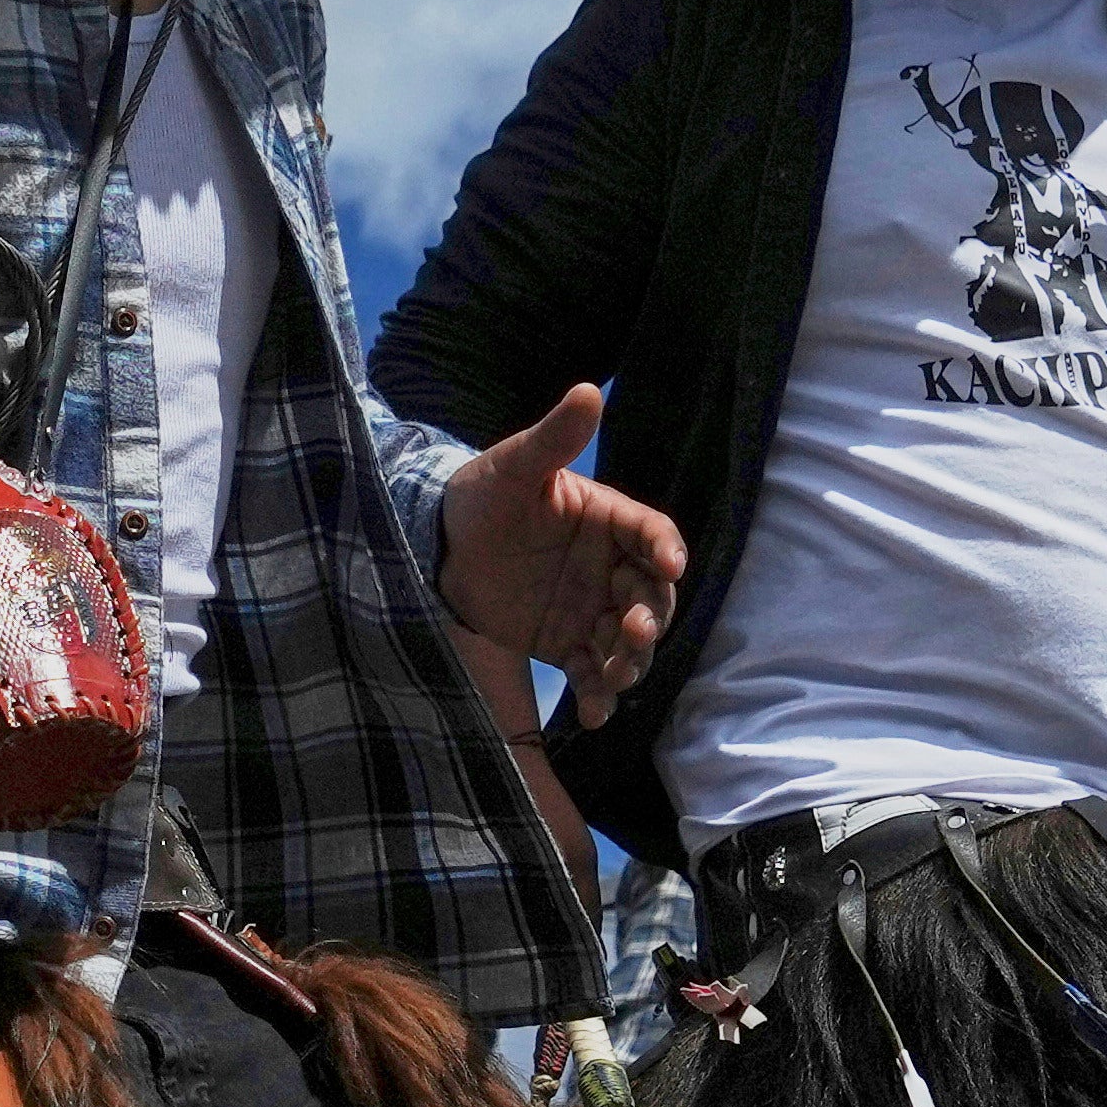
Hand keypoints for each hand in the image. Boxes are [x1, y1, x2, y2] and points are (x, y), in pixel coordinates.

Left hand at [438, 384, 680, 695]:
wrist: (437, 546)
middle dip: (649, 618)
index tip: (669, 565)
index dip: (664, 549)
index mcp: (607, 519)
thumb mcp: (514, 466)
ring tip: (611, 676)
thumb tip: (587, 390)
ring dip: (629, 661)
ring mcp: (591, 608)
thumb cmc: (480, 496)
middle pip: (651, 596)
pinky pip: (594, 674)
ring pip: (629, 641)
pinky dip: (600, 697)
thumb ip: (553, 439)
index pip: (652, 533)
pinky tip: (592, 716)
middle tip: (630, 631)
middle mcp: (609, 566)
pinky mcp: (567, 644)